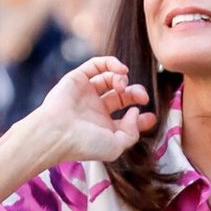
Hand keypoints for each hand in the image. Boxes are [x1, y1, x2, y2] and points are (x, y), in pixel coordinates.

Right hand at [28, 57, 156, 165]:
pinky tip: (121, 70)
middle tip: (142, 97)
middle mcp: (96, 110)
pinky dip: (111, 63)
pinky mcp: (78, 78)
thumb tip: (136, 112)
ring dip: (122, 79)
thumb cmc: (84, 143)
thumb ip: (132, 133)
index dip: (142, 117)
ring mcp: (87, 94)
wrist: (57, 132)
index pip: (128, 119)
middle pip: (122, 97)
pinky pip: (97, 65)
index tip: (152, 117)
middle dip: (136, 94)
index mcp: (105, 128)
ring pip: (110, 79)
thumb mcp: (116, 147)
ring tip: (122, 85)